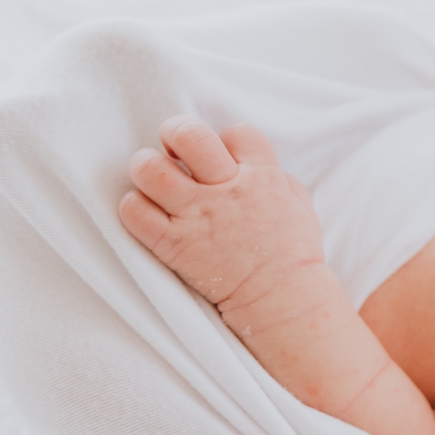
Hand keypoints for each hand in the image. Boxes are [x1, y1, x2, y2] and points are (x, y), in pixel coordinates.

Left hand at [118, 116, 322, 314]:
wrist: (283, 301)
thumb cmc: (294, 257)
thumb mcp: (301, 209)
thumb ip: (280, 180)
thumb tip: (263, 168)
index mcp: (263, 178)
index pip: (237, 132)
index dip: (225, 141)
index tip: (222, 160)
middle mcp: (227, 190)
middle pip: (188, 135)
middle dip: (174, 134)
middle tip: (174, 153)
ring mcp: (198, 217)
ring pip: (150, 169)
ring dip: (146, 169)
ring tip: (154, 182)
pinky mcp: (174, 245)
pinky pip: (134, 212)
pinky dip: (133, 209)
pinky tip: (146, 215)